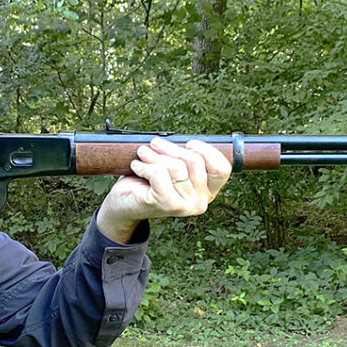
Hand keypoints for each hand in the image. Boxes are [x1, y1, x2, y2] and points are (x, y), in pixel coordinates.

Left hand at [96, 138, 231, 242]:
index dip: (206, 150)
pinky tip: (138, 167)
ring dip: (155, 156)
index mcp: (207, 192)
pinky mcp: (167, 204)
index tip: (188, 144)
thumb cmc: (149, 183)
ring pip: (176, 166)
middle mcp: (200, 202)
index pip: (222, 169)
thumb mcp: (172, 168)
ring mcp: (185, 205)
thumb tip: (183, 141)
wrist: (124, 205)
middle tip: (155, 144)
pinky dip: (145, 166)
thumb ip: (185, 158)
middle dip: (171, 148)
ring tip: (143, 154)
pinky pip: (160, 173)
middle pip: (196, 161)